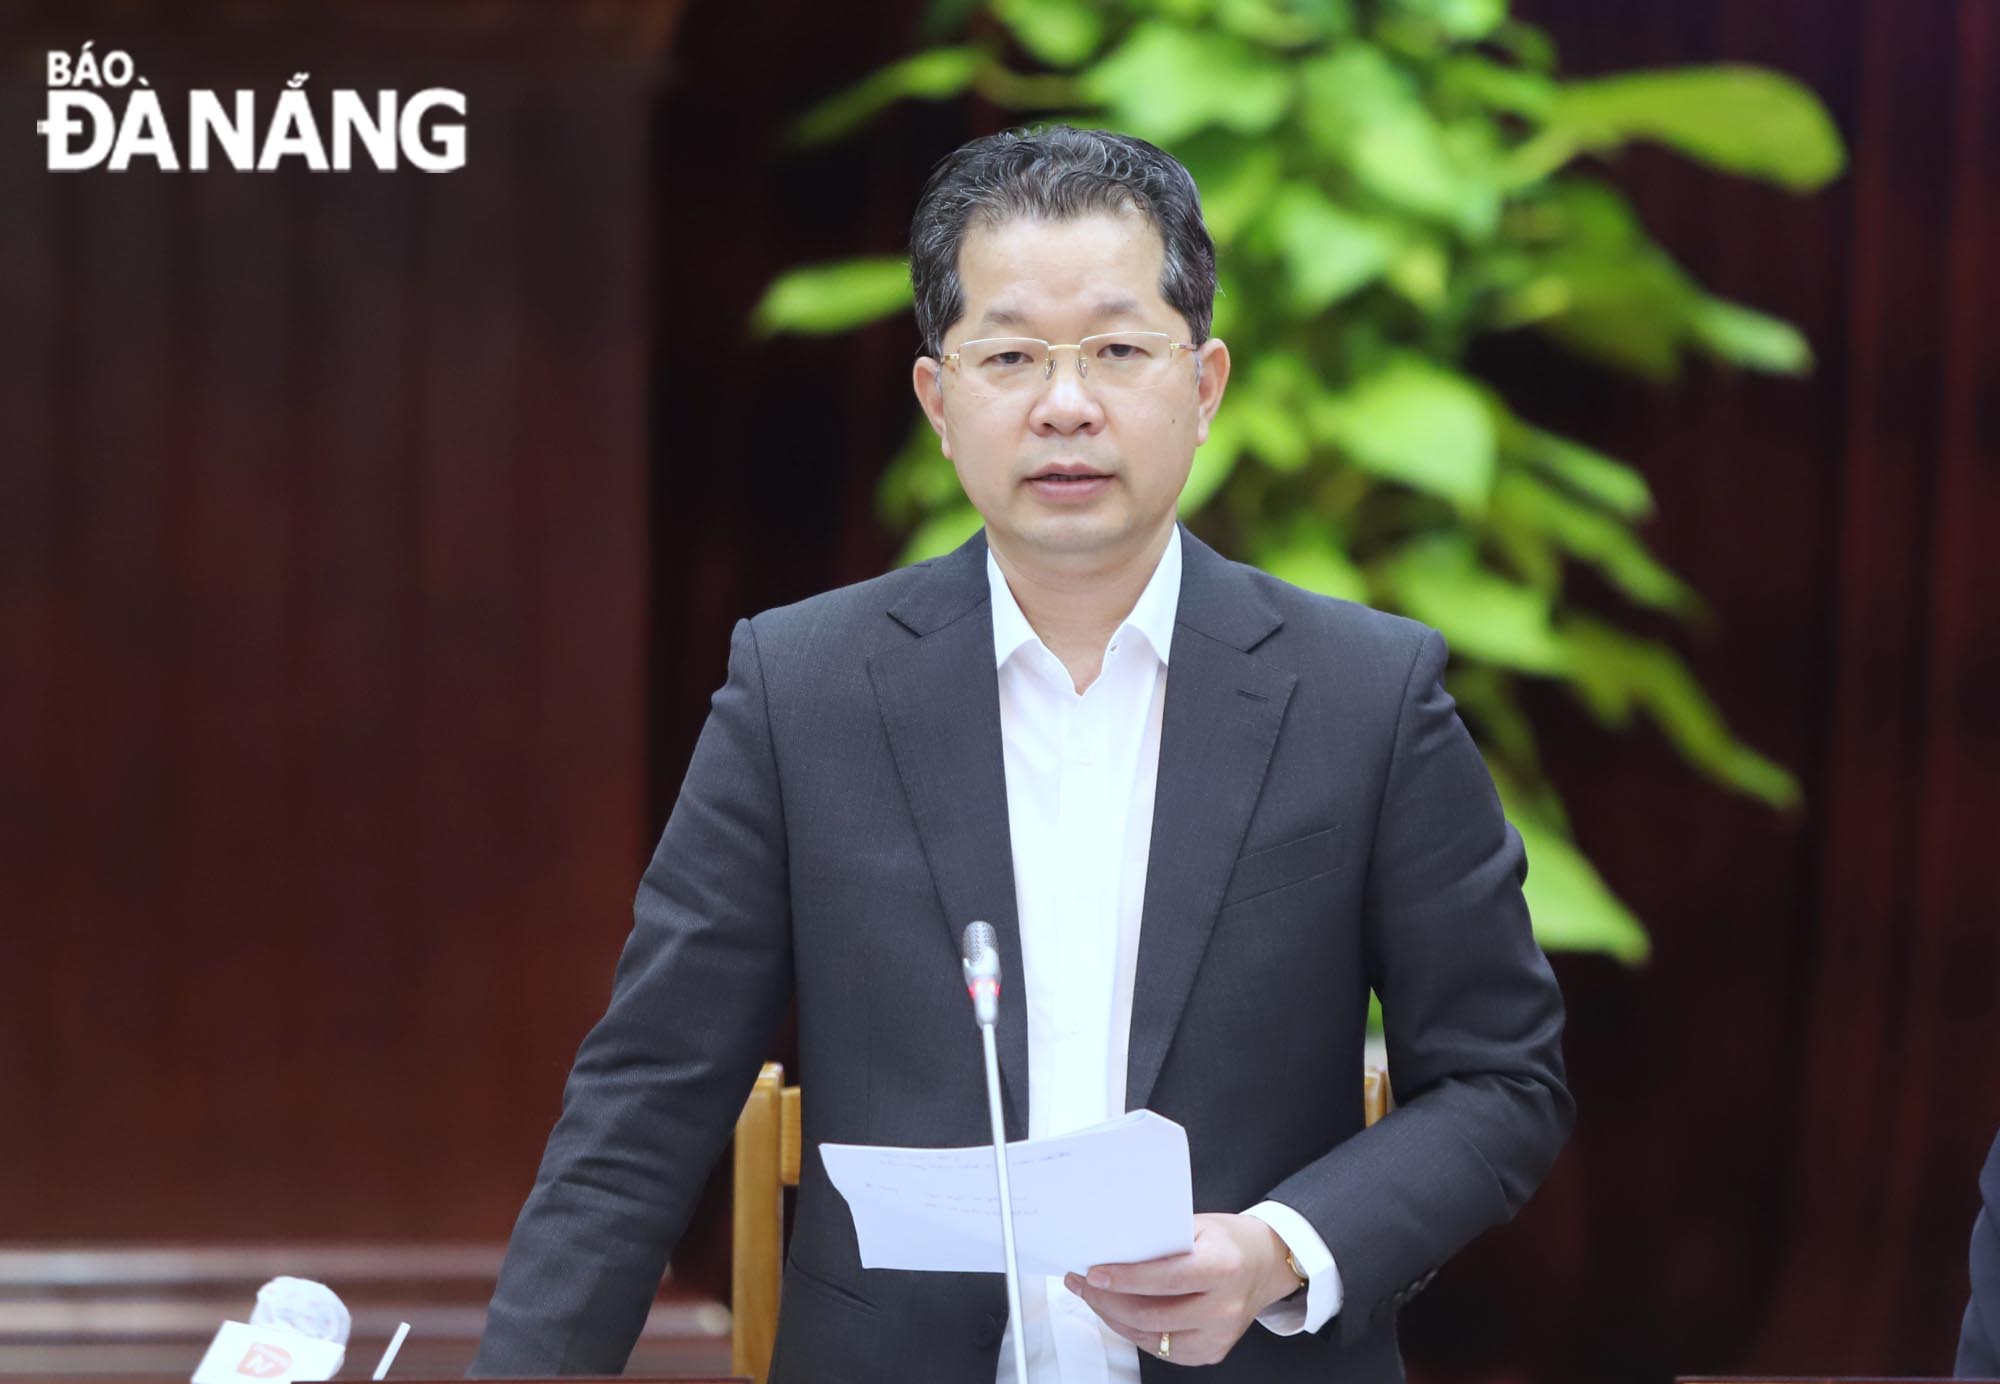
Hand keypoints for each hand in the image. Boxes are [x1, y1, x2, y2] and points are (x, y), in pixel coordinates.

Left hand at [1063, 1212, 1300, 1366]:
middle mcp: (1224, 1307)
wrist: (1267, 1265)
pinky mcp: (1211, 1352)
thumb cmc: (1229, 1241)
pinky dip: (1135, 1331)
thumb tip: (1112, 1248)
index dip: (1125, 1279)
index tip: (1094, 1273)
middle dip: (1108, 1300)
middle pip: (1152, 1314)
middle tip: (1083, 1283)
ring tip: (1093, 1296)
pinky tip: (1118, 1313)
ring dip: (1114, 1317)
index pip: (1165, 1279)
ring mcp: (1219, 1336)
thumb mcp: (1198, 1225)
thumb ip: (1160, 1238)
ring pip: (1151, 1336)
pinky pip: (1162, 1348)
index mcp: (1222, 1267)